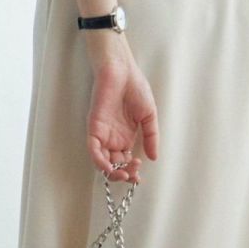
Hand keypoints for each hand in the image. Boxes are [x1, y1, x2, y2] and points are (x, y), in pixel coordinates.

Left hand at [85, 46, 158, 183]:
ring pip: (102, 161)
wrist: (123, 71)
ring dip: (112, 172)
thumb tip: (155, 157)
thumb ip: (151, 137)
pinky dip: (99, 161)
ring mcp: (103, 133)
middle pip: (114, 165)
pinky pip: (93, 149)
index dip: (132, 171)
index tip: (140, 177)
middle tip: (133, 175)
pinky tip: (109, 168)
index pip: (126, 161)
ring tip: (124, 174)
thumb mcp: (149, 116)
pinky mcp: (94, 127)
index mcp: (125, 136)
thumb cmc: (135, 88)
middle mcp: (113, 138)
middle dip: (123, 174)